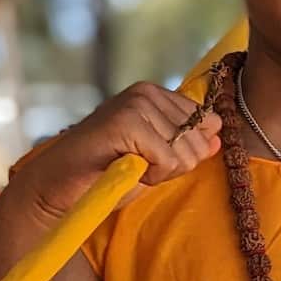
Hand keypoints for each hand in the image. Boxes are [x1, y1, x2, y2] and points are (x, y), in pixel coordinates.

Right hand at [14, 82, 221, 220]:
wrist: (62, 187)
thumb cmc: (106, 174)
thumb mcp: (158, 160)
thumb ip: (188, 146)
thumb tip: (218, 132)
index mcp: (157, 95)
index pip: (207, 123)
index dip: (186, 153)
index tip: (152, 158)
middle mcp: (147, 92)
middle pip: (198, 139)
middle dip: (175, 165)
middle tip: (139, 165)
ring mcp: (135, 103)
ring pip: (184, 151)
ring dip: (160, 172)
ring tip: (129, 166)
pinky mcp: (125, 122)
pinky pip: (167, 159)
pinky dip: (151, 175)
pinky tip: (125, 170)